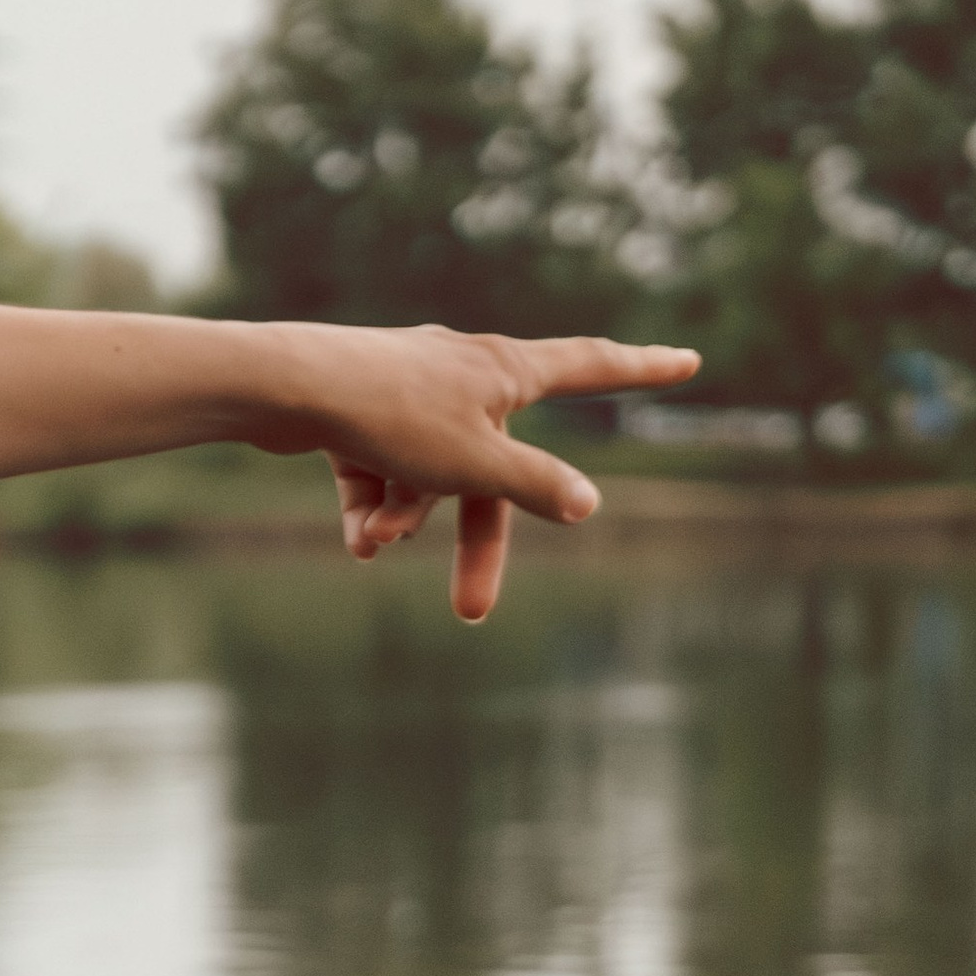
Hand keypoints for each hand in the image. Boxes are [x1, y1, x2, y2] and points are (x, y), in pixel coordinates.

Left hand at [264, 326, 698, 620]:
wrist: (286, 386)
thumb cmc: (391, 414)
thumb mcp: (476, 461)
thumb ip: (533, 484)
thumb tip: (588, 505)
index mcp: (507, 369)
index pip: (594, 365)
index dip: (644, 369)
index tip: (689, 361)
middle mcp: (464, 372)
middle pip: (491, 469)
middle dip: (476, 542)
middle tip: (471, 614)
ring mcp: (410, 390)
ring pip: (428, 475)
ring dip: (408, 515)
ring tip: (376, 540)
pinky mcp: (360, 412)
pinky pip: (383, 470)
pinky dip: (373, 504)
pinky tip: (355, 536)